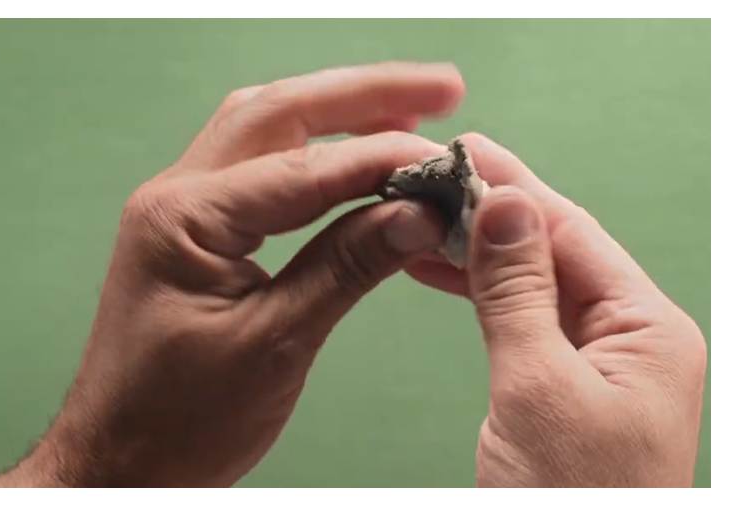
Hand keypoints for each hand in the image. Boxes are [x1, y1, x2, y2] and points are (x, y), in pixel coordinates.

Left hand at [0, 63, 464, 486]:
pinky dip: (316, 157)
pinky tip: (355, 159)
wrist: (119, 461)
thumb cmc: (177, 421)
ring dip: (339, 113)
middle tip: (439, 89)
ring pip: (269, 132)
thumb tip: (413, 215)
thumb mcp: (274, 344)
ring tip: (409, 111)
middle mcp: (177, 198)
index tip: (443, 163)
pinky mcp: (199, 234)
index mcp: (183, 221)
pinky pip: (263, 173)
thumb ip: (345, 267)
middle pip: (279, 113)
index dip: (381, 158)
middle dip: (363, 94)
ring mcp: (184, 212)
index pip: (302, 169)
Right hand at [408, 134, 706, 486]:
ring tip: (420, 218)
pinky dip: (475, 291)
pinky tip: (439, 267)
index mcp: (647, 331)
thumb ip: (519, 293)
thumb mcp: (539, 388)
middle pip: (551, 251)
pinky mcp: (554, 384)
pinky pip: (514, 318)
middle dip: (489, 215)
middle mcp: (625, 338)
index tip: (463, 153)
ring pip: (527, 282)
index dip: (514, 188)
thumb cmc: (571, 501)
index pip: (573, 234)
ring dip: (475, 250)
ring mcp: (589, 362)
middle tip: (429, 181)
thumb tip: (505, 204)